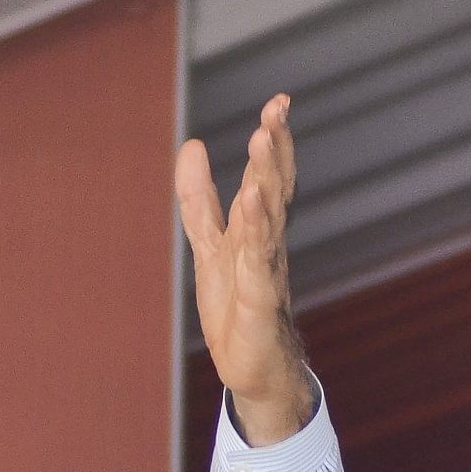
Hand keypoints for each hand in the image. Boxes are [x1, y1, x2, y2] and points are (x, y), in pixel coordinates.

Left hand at [175, 92, 314, 445]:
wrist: (254, 369)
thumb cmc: (238, 305)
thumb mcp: (209, 243)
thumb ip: (200, 198)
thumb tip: (192, 145)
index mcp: (257, 230)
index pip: (268, 178)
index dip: (274, 142)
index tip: (278, 102)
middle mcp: (267, 244)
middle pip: (274, 189)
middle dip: (275, 149)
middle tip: (276, 109)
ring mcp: (266, 271)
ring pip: (270, 218)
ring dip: (267, 177)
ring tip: (263, 139)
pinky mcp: (259, 300)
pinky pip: (259, 260)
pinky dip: (256, 229)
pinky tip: (253, 200)